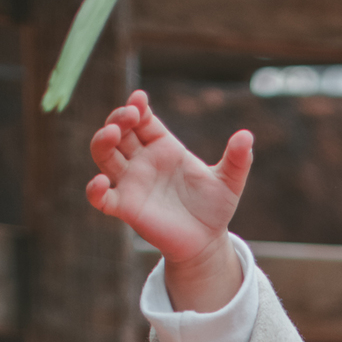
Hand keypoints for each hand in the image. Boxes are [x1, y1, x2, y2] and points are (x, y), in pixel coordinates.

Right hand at [87, 89, 251, 309]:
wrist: (207, 242)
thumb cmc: (214, 208)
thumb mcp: (229, 182)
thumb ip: (238, 160)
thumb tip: (247, 136)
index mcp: (163, 146)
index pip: (142, 118)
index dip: (137, 106)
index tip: (139, 99)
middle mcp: (142, 160)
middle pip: (118, 130)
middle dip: (118, 118)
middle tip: (129, 115)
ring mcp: (131, 183)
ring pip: (104, 155)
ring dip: (102, 141)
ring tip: (112, 133)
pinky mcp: (126, 208)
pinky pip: (101, 198)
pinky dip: (95, 190)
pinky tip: (100, 183)